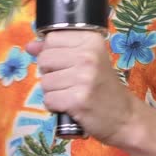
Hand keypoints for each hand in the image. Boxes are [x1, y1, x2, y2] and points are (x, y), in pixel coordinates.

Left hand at [25, 30, 140, 146]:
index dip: (52, 53)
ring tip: (71, 94)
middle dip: (50, 74)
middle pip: (44, 59)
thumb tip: (30, 46)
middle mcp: (88, 55)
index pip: (51, 39)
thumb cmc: (103, 87)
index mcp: (91, 40)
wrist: (125, 116)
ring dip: (53, 92)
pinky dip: (55, 106)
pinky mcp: (77, 99)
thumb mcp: (86, 61)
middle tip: (70, 82)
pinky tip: (70, 106)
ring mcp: (83, 78)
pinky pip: (48, 100)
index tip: (68, 64)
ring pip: (44, 82)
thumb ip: (57, 50)